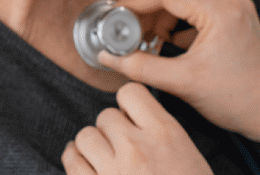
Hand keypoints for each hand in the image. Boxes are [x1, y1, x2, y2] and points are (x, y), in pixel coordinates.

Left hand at [61, 82, 212, 174]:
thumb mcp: (187, 155)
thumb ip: (160, 131)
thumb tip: (130, 116)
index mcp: (165, 133)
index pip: (130, 93)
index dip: (128, 105)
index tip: (131, 118)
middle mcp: (136, 147)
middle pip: (105, 116)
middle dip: (111, 130)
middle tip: (120, 147)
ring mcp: (112, 171)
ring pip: (85, 136)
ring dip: (92, 145)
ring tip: (102, 157)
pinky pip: (71, 161)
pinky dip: (74, 160)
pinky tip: (84, 164)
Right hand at [97, 0, 259, 156]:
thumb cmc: (237, 99)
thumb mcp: (182, 83)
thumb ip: (140, 67)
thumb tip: (109, 57)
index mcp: (220, 9)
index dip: (136, 3)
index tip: (115, 15)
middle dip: (149, 2)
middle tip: (129, 24)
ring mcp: (236, 6)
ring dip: (164, 10)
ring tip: (147, 37)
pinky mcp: (236, 17)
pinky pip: (200, 6)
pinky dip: (180, 19)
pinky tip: (167, 43)